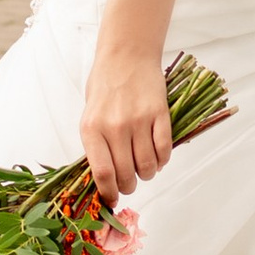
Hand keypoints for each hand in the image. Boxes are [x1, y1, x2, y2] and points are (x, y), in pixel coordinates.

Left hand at [81, 40, 171, 200]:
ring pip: (148, 166)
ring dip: (147, 174)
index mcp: (92, 129)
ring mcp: (139, 120)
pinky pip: (164, 150)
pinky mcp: (159, 114)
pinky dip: (162, 160)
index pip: (103, 174)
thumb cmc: (105, 86)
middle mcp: (115, 127)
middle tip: (130, 183)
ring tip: (144, 169)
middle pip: (126, 174)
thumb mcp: (90, 116)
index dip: (109, 193)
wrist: (126, 55)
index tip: (113, 199)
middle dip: (129, 186)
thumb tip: (106, 178)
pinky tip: (157, 156)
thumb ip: (97, 145)